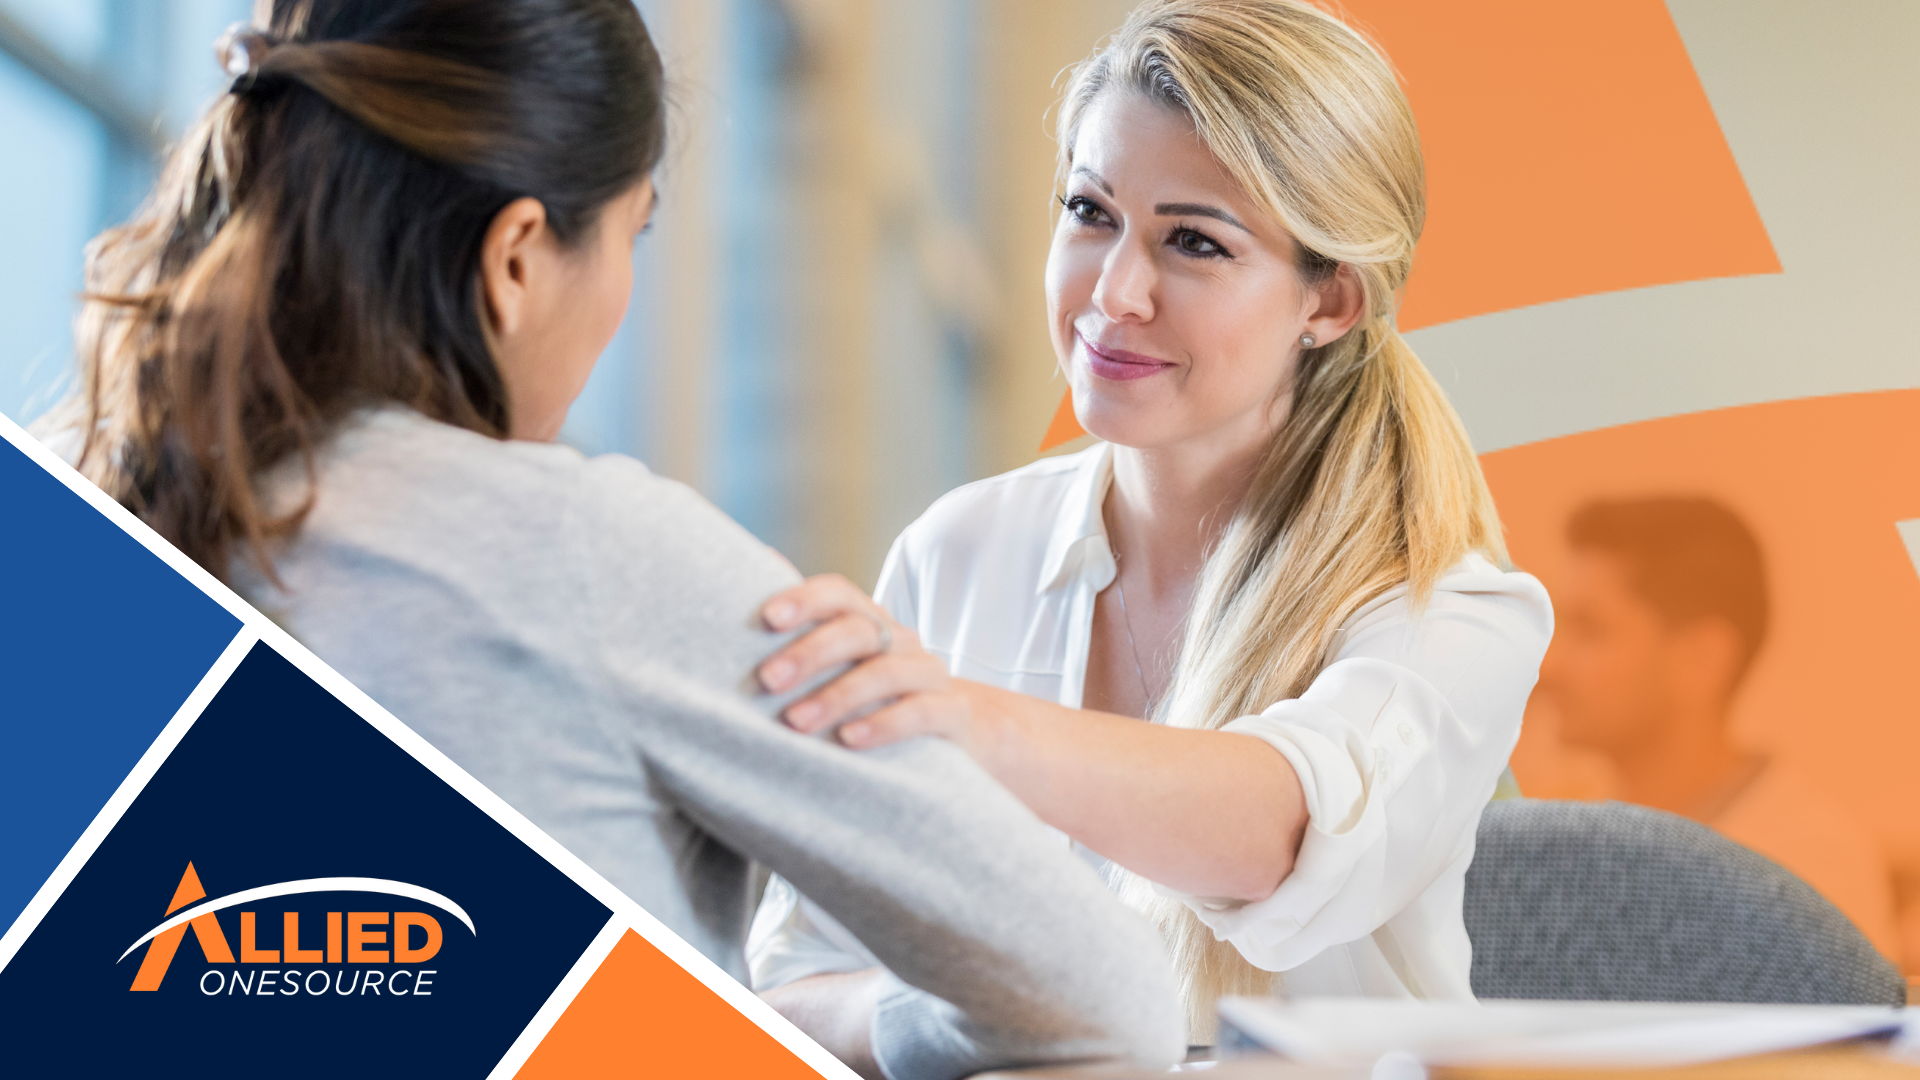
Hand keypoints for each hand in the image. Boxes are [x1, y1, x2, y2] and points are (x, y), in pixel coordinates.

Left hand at [758, 574, 974, 750]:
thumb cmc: (877, 696)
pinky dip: (883, 725)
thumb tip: (763, 558)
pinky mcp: (953, 714)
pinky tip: (848, 739)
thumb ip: (805, 625)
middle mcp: (901, 641)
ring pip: (886, 674)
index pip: (838, 594)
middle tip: (769, 680)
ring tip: (797, 721)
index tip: (768, 617)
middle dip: (810, 653)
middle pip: (858, 632)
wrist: (958, 729)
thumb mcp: (842, 665)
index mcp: (869, 623)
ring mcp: (930, 675)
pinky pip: (921, 713)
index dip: (805, 599)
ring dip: (838, 696)